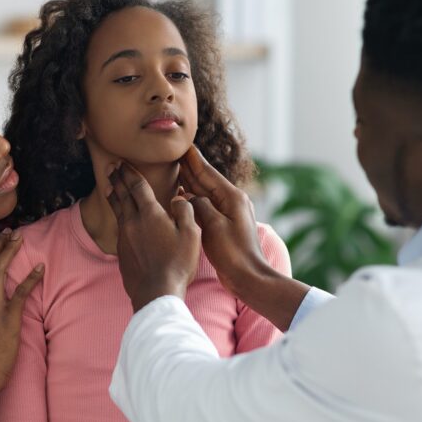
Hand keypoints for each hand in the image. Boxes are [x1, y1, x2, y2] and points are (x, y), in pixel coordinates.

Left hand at [106, 163, 200, 311]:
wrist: (156, 292)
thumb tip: (178, 198)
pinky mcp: (122, 251)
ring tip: (109, 185)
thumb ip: (185, 211)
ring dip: (113, 194)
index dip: (130, 172)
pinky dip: (117, 214)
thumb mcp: (191, 234)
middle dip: (117, 178)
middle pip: (123, 194)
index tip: (123, 162)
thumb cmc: (177, 263)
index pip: (137, 186)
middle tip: (111, 166)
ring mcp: (125, 237)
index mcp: (150, 214)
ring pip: (117, 209)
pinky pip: (118, 226)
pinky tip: (119, 215)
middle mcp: (133, 222)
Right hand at [179, 146, 308, 330]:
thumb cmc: (233, 254)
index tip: (182, 144)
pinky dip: (192, 198)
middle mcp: (231, 201)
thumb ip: (200, 206)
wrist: (248, 277)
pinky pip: (205, 206)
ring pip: (204, 192)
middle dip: (189, 166)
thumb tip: (188, 196)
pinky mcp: (223, 224)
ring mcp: (228, 213)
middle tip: (173, 152)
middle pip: (206, 179)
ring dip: (190, 180)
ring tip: (174, 168)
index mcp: (231, 197)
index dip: (193, 158)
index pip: (208, 172)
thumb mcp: (214, 226)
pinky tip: (181, 195)